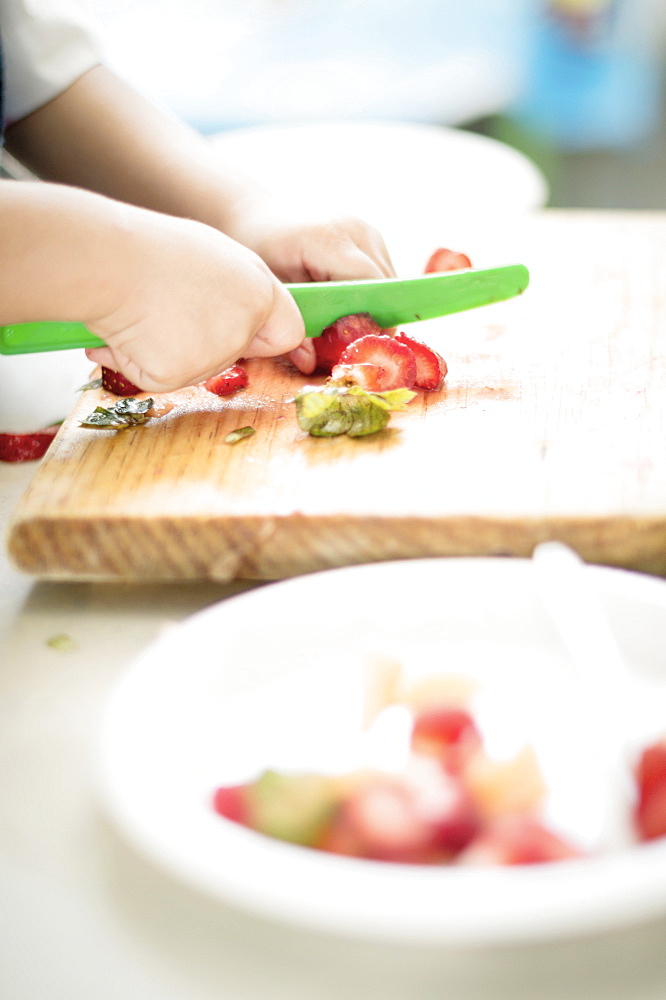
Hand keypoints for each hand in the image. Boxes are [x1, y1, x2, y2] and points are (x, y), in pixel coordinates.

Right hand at [84, 207, 305, 391]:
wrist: (107, 260)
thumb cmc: (150, 250)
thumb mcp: (211, 256)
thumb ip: (234, 291)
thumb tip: (230, 322)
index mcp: (258, 291)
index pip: (287, 332)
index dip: (266, 338)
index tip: (250, 338)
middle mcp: (244, 324)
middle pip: (235, 355)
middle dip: (206, 344)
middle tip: (169, 311)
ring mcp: (214, 353)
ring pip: (196, 369)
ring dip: (168, 350)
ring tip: (145, 312)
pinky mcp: (178, 375)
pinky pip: (160, 378)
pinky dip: (138, 361)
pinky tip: (127, 331)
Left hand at [226, 206, 396, 373]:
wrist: (257, 215)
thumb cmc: (256, 248)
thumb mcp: (269, 288)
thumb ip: (291, 325)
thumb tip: (312, 364)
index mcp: (326, 238)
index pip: (369, 284)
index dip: (370, 319)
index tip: (360, 348)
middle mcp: (354, 228)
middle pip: (385, 284)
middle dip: (374, 318)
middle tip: (353, 346)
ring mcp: (366, 228)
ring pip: (389, 280)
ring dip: (375, 306)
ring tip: (347, 324)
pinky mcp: (371, 235)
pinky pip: (382, 273)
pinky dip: (371, 294)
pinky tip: (346, 303)